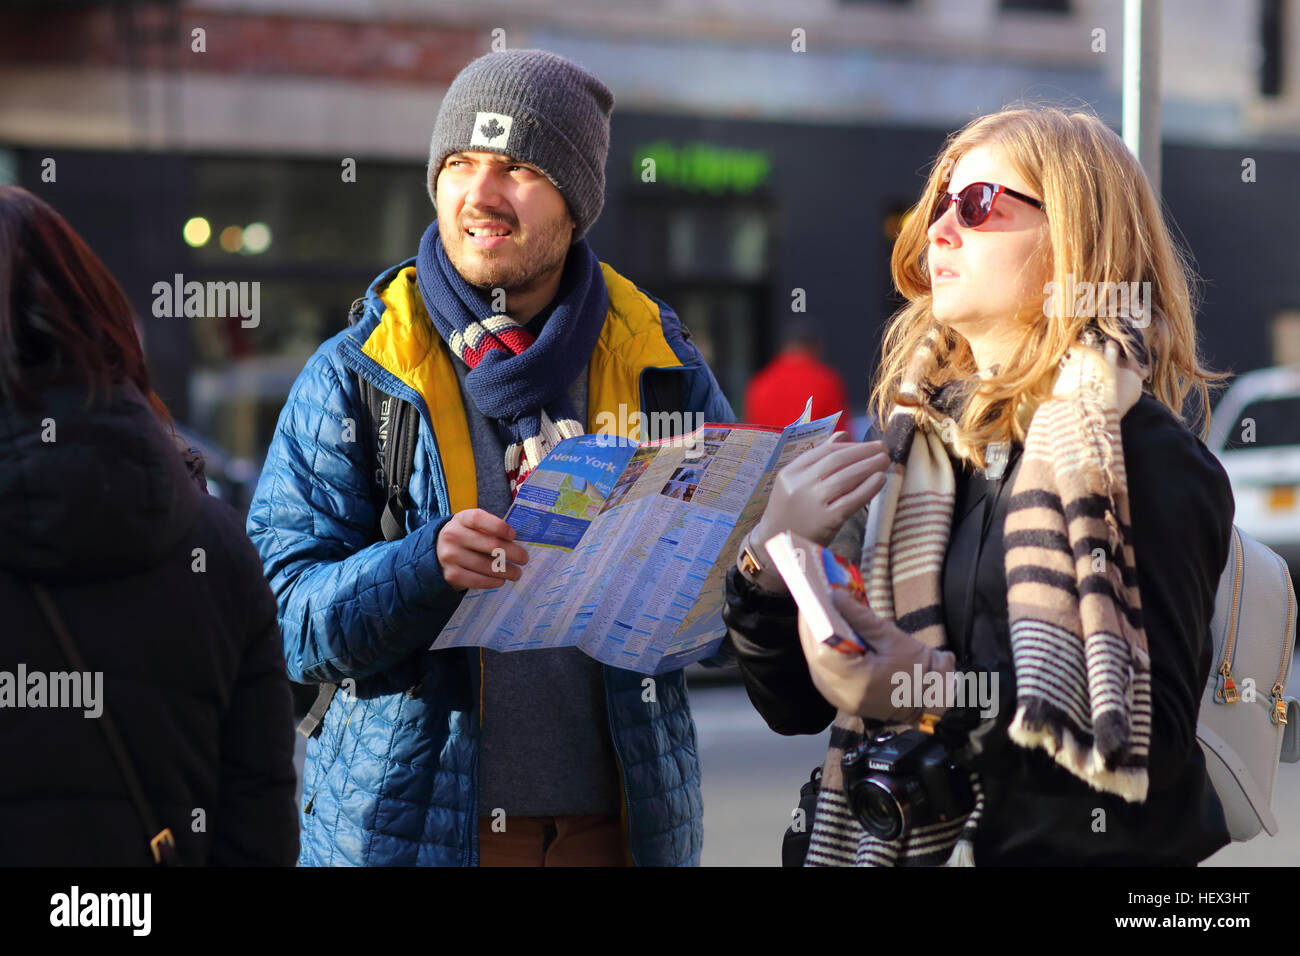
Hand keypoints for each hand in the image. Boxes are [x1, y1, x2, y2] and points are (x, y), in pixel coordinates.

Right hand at [436, 509, 529, 591]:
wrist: (437, 553)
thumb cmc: (465, 537)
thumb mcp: (472, 526)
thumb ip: (490, 530)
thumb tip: (518, 543)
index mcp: (461, 519)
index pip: (480, 519)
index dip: (499, 526)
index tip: (514, 534)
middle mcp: (453, 536)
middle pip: (491, 545)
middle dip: (513, 553)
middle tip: (524, 559)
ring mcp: (450, 556)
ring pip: (487, 566)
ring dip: (507, 571)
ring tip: (517, 573)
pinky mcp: (451, 575)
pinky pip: (478, 580)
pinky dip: (493, 581)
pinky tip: (501, 580)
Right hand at [740, 433, 889, 591]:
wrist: (777, 547)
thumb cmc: (790, 513)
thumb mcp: (795, 483)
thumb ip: (818, 459)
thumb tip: (843, 434)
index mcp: (790, 473)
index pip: (824, 451)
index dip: (849, 446)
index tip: (866, 446)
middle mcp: (799, 485)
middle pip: (837, 461)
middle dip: (863, 452)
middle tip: (882, 448)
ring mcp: (812, 503)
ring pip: (845, 477)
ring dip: (869, 466)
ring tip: (885, 460)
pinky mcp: (826, 521)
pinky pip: (851, 500)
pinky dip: (868, 488)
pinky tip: (880, 479)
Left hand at [796, 589, 954, 721]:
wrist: (932, 701)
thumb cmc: (919, 670)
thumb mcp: (892, 638)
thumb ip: (861, 617)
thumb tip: (836, 596)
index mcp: (854, 680)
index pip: (821, 648)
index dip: (813, 621)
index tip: (812, 596)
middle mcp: (839, 693)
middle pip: (813, 653)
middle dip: (812, 624)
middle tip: (814, 597)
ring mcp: (836, 698)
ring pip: (816, 660)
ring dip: (817, 635)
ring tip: (820, 609)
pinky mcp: (838, 697)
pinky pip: (824, 669)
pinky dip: (825, 649)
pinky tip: (830, 630)